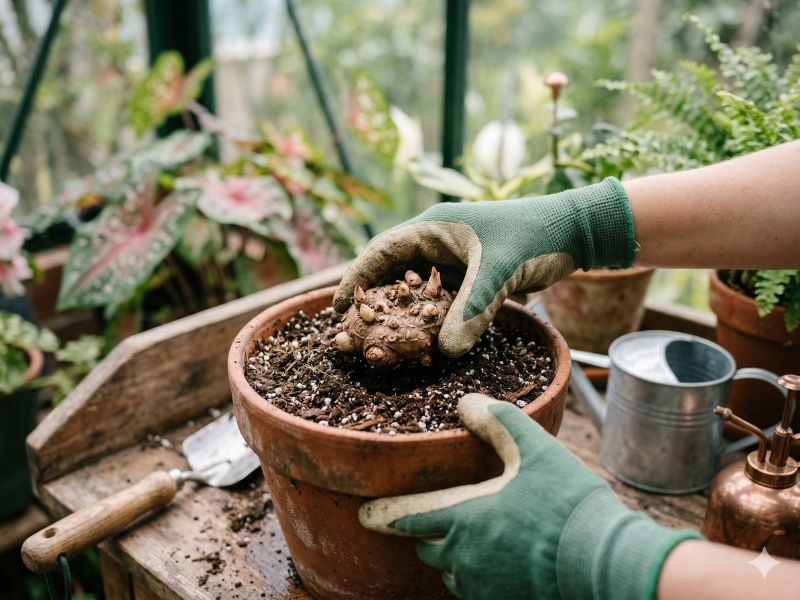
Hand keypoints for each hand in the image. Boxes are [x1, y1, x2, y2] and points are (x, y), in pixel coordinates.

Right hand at [334, 178, 636, 356]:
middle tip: (352, 331)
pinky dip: (430, 318)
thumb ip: (473, 309)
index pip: (381, 252)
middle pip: (393, 272)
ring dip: (401, 312)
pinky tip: (425, 341)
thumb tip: (444, 352)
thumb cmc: (535, 236)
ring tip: (381, 340)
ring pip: (416, 288)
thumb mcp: (499, 270)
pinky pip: (441, 299)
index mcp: (434, 227)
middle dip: (372, 299)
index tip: (334, 306)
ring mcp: (456, 259)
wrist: (576, 231)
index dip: (355, 277)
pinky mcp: (474, 276)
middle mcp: (438, 241)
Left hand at [359, 394, 700, 599]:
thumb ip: (498, 421)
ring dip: (452, 554)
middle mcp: (463, 556)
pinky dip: (476, 573)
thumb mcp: (535, 450)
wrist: (606, 563)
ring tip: (474, 536)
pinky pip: (474, 589)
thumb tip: (466, 401)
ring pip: (450, 570)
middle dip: (426, 531)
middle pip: (426, 546)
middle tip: (436, 517)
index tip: (365, 514)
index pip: (407, 518)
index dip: (384, 515)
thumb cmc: (569, 504)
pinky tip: (500, 558)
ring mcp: (482, 585)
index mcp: (463, 518)